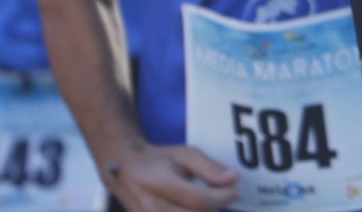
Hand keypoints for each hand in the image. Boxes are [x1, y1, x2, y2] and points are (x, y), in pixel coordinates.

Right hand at [105, 144, 239, 211]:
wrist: (125, 172)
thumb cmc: (158, 160)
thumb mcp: (184, 155)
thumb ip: (209, 167)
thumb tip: (233, 179)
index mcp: (159, 183)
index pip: (198, 199)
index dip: (222, 197)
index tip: (236, 191)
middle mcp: (151, 207)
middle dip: (215, 207)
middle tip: (225, 196)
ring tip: (209, 202)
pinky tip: (197, 208)